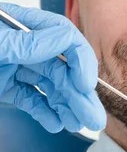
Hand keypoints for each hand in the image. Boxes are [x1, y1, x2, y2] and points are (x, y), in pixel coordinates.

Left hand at [0, 3, 105, 132]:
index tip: (86, 86)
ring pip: (52, 89)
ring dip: (67, 108)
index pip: (66, 40)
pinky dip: (44, 113)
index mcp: (25, 28)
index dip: (82, 63)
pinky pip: (32, 100)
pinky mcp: (8, 86)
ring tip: (79, 124)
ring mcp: (17, 67)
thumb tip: (63, 40)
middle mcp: (25, 48)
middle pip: (64, 71)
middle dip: (80, 97)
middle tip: (93, 117)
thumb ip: (28, 42)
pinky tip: (55, 122)